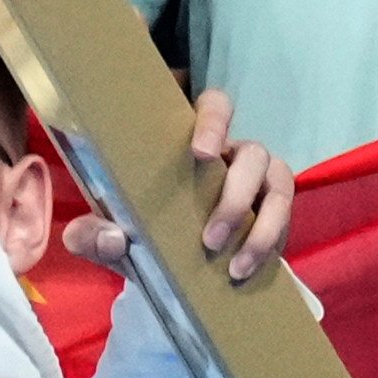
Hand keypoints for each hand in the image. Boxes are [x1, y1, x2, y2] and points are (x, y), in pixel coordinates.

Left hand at [64, 89, 293, 283]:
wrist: (167, 268)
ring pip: (281, 184)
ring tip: (232, 266)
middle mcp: (233, 155)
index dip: (215, 121)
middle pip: (255, 154)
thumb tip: (103, 237)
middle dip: (235, 196)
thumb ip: (92, 236)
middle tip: (209, 240)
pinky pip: (285, 221)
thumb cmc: (139, 231)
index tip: (200, 152)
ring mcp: (260, 182)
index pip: (215, 106)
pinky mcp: (274, 214)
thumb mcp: (110, 235)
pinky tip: (244, 271)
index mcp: (193, 141)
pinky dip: (268, 246)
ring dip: (261, 227)